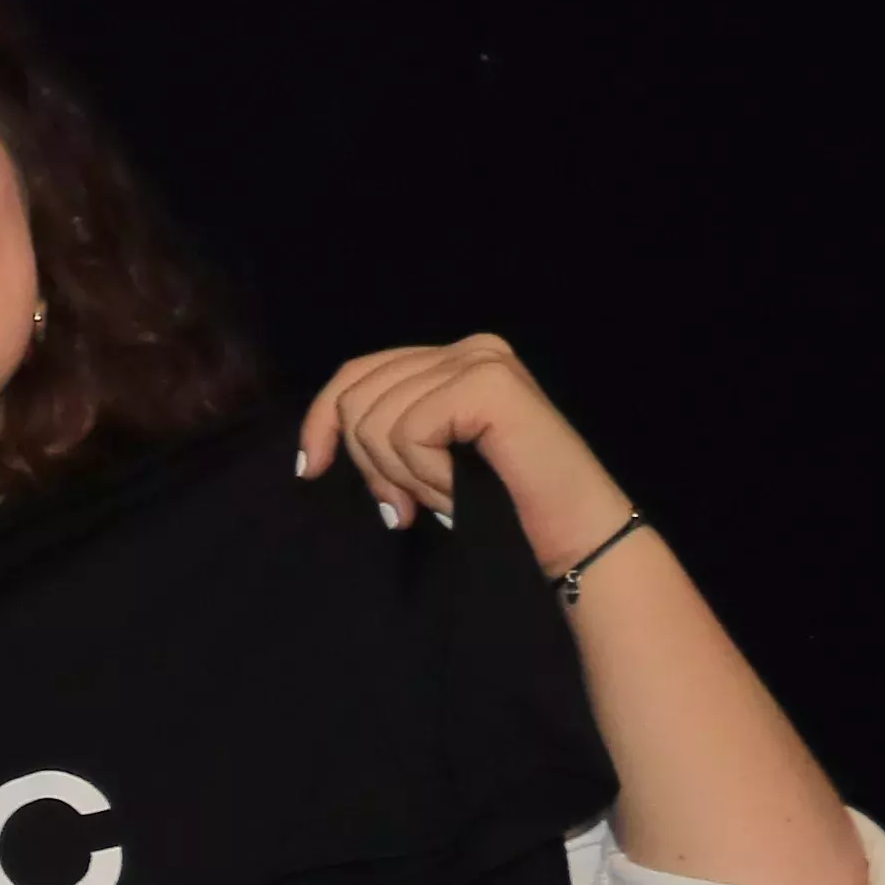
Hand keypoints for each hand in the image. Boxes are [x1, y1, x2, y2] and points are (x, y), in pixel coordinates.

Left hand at [294, 334, 633, 567]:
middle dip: (367, 466)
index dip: (320, 421)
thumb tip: (322, 441)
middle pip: (357, 396)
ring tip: (442, 501)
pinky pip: (408, 433)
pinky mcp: (488, 384)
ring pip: (376, 420)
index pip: (358, 373)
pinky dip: (426, 477)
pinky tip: (459, 494)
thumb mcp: (428, 460)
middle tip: (402, 510)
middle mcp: (471, 348)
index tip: (310, 470)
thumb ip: (388, 430)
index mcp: (453, 360)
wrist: (573, 536)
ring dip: (403, 479)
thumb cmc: (501, 508)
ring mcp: (482, 361)